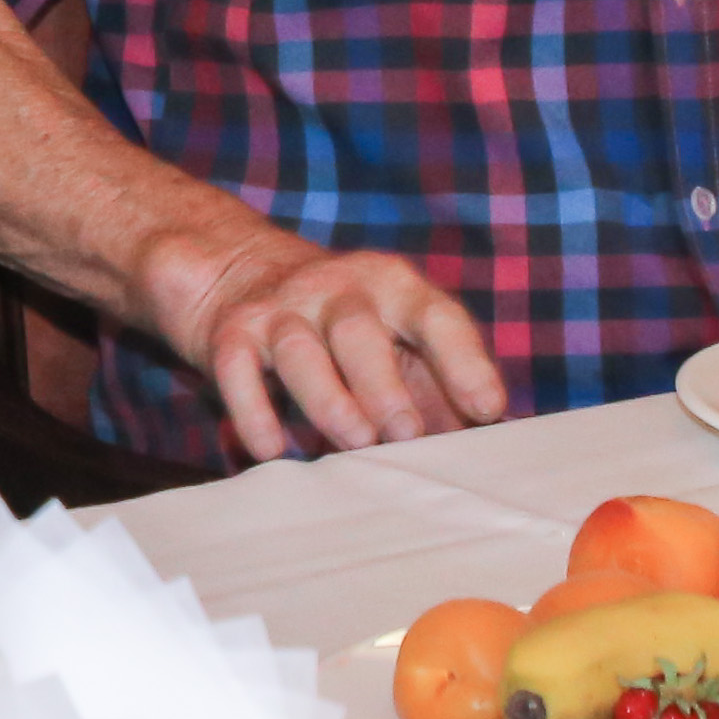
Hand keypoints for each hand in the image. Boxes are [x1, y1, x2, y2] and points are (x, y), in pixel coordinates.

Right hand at [163, 235, 507, 462]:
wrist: (237, 268)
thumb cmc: (342, 325)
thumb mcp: (393, 338)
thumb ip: (434, 386)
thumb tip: (484, 447)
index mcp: (391, 286)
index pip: (435, 316)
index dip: (464, 361)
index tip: (487, 409)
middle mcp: (335, 288)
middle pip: (359, 330)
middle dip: (385, 386)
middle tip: (407, 436)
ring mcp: (280, 308)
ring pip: (300, 350)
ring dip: (328, 399)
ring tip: (354, 441)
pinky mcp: (231, 333)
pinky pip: (238, 370)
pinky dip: (253, 410)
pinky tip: (270, 450)